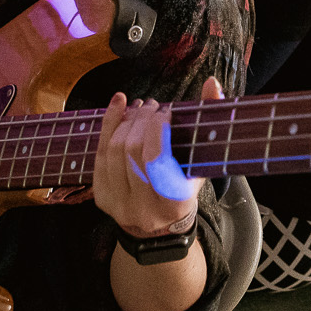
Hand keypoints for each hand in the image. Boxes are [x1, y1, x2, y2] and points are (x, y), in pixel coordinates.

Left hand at [94, 76, 219, 237]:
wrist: (158, 226)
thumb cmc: (184, 188)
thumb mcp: (200, 164)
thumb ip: (209, 124)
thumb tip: (212, 84)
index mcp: (172, 204)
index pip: (157, 159)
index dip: (157, 129)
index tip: (166, 111)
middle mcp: (143, 209)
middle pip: (133, 151)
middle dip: (142, 120)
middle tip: (152, 106)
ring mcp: (118, 205)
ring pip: (114, 150)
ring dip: (126, 121)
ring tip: (140, 108)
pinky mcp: (101, 197)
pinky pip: (99, 154)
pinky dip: (108, 124)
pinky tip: (118, 105)